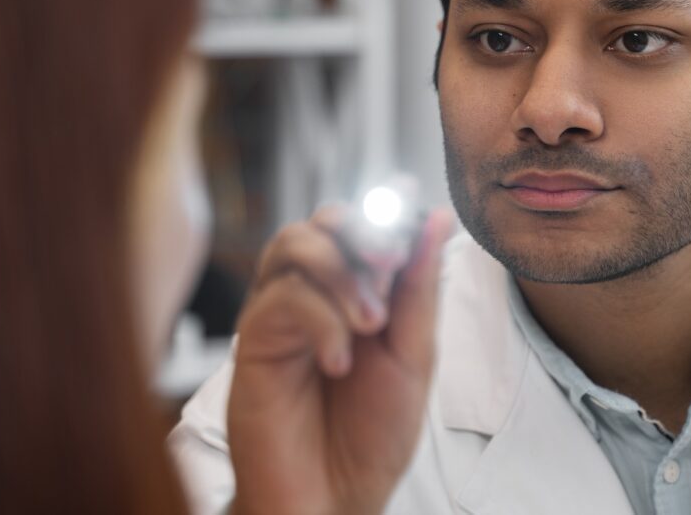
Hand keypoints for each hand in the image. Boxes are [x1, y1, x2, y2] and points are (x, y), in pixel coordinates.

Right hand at [226, 206, 453, 514]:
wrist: (335, 496)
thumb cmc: (372, 434)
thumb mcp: (414, 356)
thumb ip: (420, 289)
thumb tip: (437, 220)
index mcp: (359, 292)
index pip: (365, 226)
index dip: (388, 211)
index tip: (413, 204)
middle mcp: (315, 294)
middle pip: (322, 221)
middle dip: (361, 229)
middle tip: (390, 262)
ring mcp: (281, 314)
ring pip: (292, 244)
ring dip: (339, 271)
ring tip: (371, 321)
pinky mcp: (254, 341)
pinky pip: (281, 299)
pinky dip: (320, 320)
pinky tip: (339, 361)